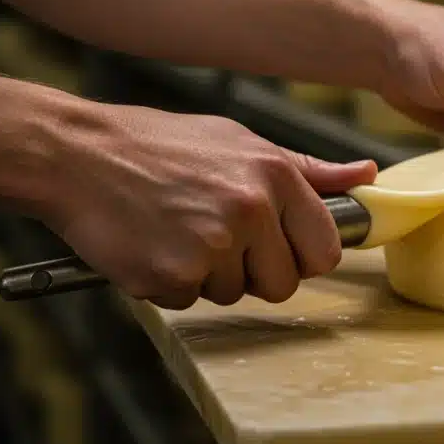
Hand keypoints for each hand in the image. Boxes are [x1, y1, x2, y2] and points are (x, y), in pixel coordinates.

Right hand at [42, 105, 376, 308]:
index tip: (276, 248)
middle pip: (285, 284)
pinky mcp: (174, 275)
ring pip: (235, 295)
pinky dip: (170, 284)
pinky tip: (151, 243)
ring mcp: (213, 245)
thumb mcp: (238, 141)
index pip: (325, 249)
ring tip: (175, 229)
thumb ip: (306, 169)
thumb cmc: (156, 145)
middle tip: (213, 236)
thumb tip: (367, 175)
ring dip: (208, 276)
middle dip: (254, 272)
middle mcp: (251, 209)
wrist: (76, 154)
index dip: (301, 256)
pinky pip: (190, 301)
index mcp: (275, 174)